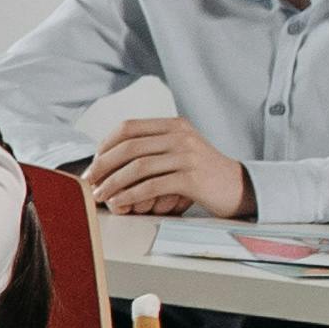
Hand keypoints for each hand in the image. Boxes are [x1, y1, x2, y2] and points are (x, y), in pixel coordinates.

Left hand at [84, 112, 250, 218]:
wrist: (238, 186)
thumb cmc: (202, 173)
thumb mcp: (179, 150)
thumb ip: (152, 147)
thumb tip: (108, 158)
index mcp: (173, 125)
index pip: (129, 127)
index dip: (105, 145)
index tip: (93, 164)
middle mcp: (180, 136)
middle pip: (129, 146)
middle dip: (103, 165)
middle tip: (89, 181)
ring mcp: (187, 155)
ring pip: (138, 166)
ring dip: (113, 183)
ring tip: (100, 195)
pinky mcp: (192, 178)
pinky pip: (152, 185)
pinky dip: (131, 195)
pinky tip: (120, 203)